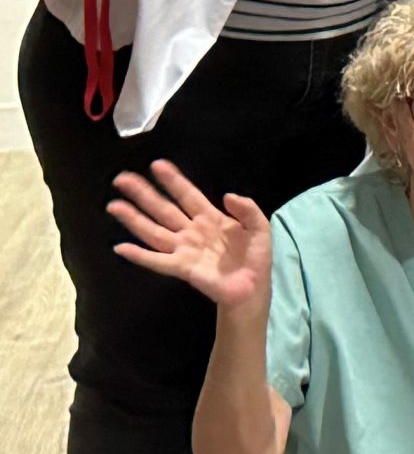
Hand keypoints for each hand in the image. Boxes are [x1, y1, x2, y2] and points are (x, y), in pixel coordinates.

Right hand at [107, 161, 271, 309]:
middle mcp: (192, 231)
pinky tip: (121, 247)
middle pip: (164, 209)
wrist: (253, 288)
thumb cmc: (255, 258)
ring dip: (133, 219)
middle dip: (143, 194)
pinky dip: (139, 255)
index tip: (157, 165)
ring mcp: (184, 250)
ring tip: (114, 205)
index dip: (174, 180)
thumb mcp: (260, 227)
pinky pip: (157, 261)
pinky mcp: (181, 268)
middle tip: (122, 178)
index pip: (188, 195)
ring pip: (153, 231)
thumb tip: (227, 195)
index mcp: (211, 218)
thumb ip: (248, 209)